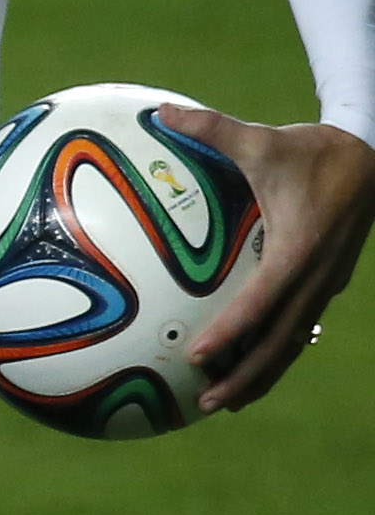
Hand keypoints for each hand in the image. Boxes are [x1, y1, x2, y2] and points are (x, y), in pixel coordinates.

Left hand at [159, 106, 374, 412]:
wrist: (374, 153)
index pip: (262, 300)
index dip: (232, 331)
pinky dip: (273, 352)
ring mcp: (327, 282)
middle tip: (205, 404)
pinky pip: (299, 326)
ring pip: (293, 340)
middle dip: (246, 375)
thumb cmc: (312, 149)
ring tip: (222, 403)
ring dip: (260, 374)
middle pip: (281, 340)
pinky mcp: (328, 282)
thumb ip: (212, 129)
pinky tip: (245, 368)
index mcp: (301, 246)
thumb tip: (160, 111)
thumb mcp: (264, 140)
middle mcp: (317, 273)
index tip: (198, 356)